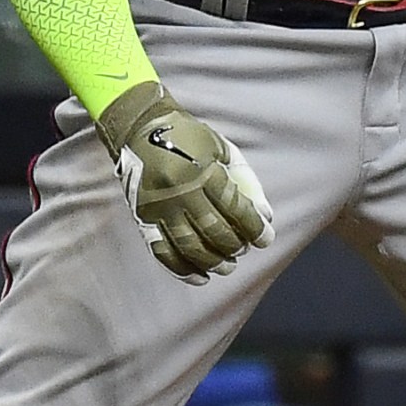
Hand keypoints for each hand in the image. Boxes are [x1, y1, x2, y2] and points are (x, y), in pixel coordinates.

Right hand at [97, 81, 272, 280]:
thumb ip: (244, 180)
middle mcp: (179, 192)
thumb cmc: (187, 137)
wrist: (139, 128)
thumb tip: (264, 215)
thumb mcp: (220, 148)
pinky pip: (162, 252)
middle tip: (244, 250)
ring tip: (228, 266)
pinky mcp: (143, 218)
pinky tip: (201, 276)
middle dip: (235, 246)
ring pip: (189, 246)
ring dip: (213, 262)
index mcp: (201, 170)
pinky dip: (182, 270)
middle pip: (213, 230)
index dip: (254, 227)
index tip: (266, 239)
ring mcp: (159, 208)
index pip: (234, 207)